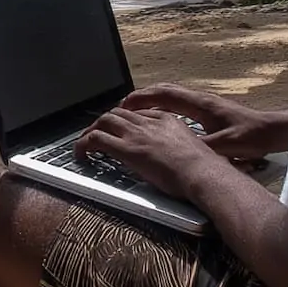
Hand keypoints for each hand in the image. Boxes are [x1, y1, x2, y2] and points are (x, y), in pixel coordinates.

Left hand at [75, 107, 228, 199]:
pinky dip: (84, 144)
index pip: (139, 113)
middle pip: (119, 112)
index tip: (121, 128)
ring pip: (105, 120)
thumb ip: (183, 150)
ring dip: (91, 130)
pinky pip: (97, 139)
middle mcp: (150, 123)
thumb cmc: (206, 170)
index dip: (126, 120)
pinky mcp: (128, 150)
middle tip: (96, 133)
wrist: (204, 174)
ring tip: (84, 143)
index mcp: (168, 120)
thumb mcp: (195, 151)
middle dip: (105, 121)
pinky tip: (81, 155)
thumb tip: (182, 161)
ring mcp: (138, 135)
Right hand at [119, 84, 287, 163]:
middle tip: (123, 107)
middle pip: (165, 90)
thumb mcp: (225, 145)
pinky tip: (162, 118)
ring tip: (136, 110)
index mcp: (200, 104)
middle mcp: (200, 99)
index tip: (124, 105)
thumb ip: (202, 147)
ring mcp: (205, 103)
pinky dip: (164, 105)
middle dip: (142, 96)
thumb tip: (179, 149)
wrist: (272, 130)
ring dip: (152, 99)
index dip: (142, 98)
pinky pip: (180, 102)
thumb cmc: (252, 136)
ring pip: (172, 94)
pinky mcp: (209, 110)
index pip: (165, 94)